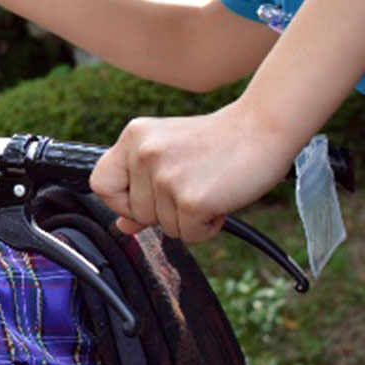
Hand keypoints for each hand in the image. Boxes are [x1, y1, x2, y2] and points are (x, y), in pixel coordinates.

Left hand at [89, 101, 298, 242]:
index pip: (100, 184)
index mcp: (133, 137)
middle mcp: (143, 153)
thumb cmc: (218, 142)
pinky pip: (189, 236)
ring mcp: (165, 176)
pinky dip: (206, 227)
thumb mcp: (170, 153)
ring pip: (164, 227)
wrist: (263, 128)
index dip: (119, 201)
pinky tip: (219, 201)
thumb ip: (141, 186)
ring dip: (188, 219)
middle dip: (165, 212)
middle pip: (136, 213)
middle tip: (193, 186)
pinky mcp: (190, 198)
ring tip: (208, 188)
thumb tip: (122, 226)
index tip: (142, 201)